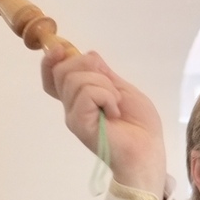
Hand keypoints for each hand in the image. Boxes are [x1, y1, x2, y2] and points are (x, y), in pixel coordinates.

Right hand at [42, 43, 165, 192]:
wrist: (148, 150)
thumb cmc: (140, 124)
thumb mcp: (122, 89)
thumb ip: (103, 73)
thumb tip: (89, 55)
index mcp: (79, 97)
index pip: (53, 75)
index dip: (52, 59)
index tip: (62, 49)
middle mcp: (72, 106)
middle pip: (63, 70)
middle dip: (90, 67)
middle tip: (112, 90)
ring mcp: (73, 115)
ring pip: (76, 79)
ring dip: (104, 86)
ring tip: (115, 105)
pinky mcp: (79, 124)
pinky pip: (86, 93)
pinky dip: (106, 96)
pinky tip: (114, 112)